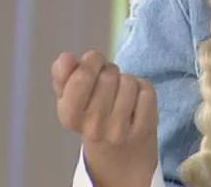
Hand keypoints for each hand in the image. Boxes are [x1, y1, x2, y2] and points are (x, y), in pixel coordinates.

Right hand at [52, 50, 158, 186]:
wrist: (119, 153)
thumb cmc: (92, 113)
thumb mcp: (71, 96)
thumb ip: (63, 74)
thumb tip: (65, 58)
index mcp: (70, 117)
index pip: (81, 78)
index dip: (91, 61)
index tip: (93, 64)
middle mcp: (93, 128)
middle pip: (108, 76)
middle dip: (109, 70)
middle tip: (107, 82)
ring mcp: (119, 131)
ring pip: (129, 82)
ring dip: (126, 80)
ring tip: (120, 93)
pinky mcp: (144, 128)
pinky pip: (147, 91)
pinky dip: (143, 89)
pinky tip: (136, 102)